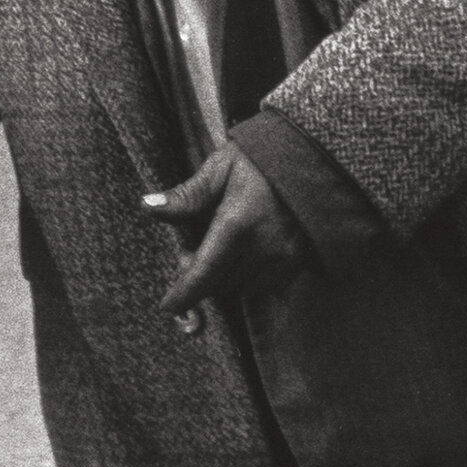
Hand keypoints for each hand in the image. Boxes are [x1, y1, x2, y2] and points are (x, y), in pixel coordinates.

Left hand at [144, 143, 311, 330]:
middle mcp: (262, 249)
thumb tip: (150, 206)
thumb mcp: (222, 167)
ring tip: (220, 248)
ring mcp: (284, 258)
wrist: (317, 159)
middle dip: (200, 276)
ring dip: (224, 277)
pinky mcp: (299, 262)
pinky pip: (265, 284)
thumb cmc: (264, 159)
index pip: (203, 274)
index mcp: (237, 224)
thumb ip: (188, 195)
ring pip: (241, 287)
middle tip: (190, 250)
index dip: (184, 294)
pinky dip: (248, 276)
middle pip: (219, 283)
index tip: (167, 306)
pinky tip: (245, 253)